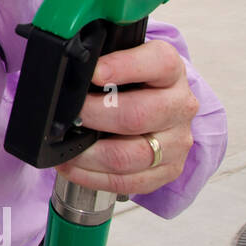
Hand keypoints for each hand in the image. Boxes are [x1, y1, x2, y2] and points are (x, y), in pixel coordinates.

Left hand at [55, 39, 198, 196]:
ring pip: (131, 155)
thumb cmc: (131, 85)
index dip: (123, 66)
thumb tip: (69, 75)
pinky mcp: (169, 169)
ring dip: (90, 155)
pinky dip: (94, 177)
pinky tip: (75, 167)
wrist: (154, 107)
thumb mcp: (119, 63)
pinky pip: (129, 182)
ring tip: (66, 149)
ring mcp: (177, 140)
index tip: (93, 73)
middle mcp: (180, 105)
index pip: (158, 62)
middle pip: (138, 115)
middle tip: (71, 116)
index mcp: (169, 71)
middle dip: (94, 116)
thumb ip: (99, 64)